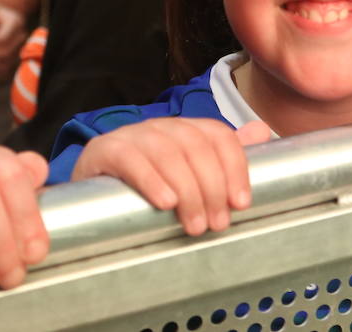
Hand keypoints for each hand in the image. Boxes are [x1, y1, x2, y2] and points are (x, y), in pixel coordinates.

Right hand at [72, 118, 271, 234]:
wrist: (89, 196)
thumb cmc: (145, 188)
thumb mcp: (186, 175)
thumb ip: (223, 155)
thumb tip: (262, 131)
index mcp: (184, 130)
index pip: (218, 136)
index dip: (235, 167)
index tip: (242, 203)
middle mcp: (161, 126)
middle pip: (195, 146)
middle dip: (212, 187)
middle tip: (216, 224)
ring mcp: (132, 135)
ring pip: (167, 152)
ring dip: (187, 190)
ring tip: (194, 224)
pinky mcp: (104, 149)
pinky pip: (131, 159)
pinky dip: (151, 180)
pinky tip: (164, 202)